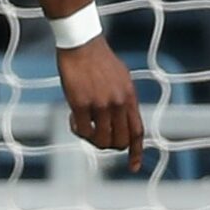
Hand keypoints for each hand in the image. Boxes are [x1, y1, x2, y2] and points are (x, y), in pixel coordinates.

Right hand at [56, 35, 144, 171]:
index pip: (137, 132)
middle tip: (95, 136)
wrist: (81, 42)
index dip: (136, 152)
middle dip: (108, 145)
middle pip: (119, 141)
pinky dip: (77, 129)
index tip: (133, 166)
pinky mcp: (81, 103)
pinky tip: (72, 119)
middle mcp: (118, 102)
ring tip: (82, 125)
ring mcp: (100, 103)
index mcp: (130, 96)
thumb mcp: (121, 79)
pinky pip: (82, 130)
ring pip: (100, 140)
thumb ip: (124, 101)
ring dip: (90, 138)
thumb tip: (121, 124)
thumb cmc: (98, 60)